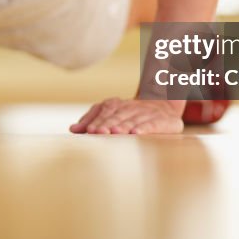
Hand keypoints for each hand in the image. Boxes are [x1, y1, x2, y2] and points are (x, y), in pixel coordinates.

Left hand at [69, 97, 185, 134]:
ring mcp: (149, 113)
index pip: (106, 110)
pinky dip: (144, 128)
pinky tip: (136, 134)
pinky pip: (153, 124)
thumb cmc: (132, 114)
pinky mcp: (165, 121)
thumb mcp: (112, 113)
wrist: (165, 105)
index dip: (99, 120)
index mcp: (118, 104)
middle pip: (119, 115)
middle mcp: (133, 107)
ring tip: (115, 133)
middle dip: (109, 124)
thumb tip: (73, 129)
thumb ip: (92, 119)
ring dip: (124, 126)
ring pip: (134, 119)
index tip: (90, 130)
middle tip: (99, 132)